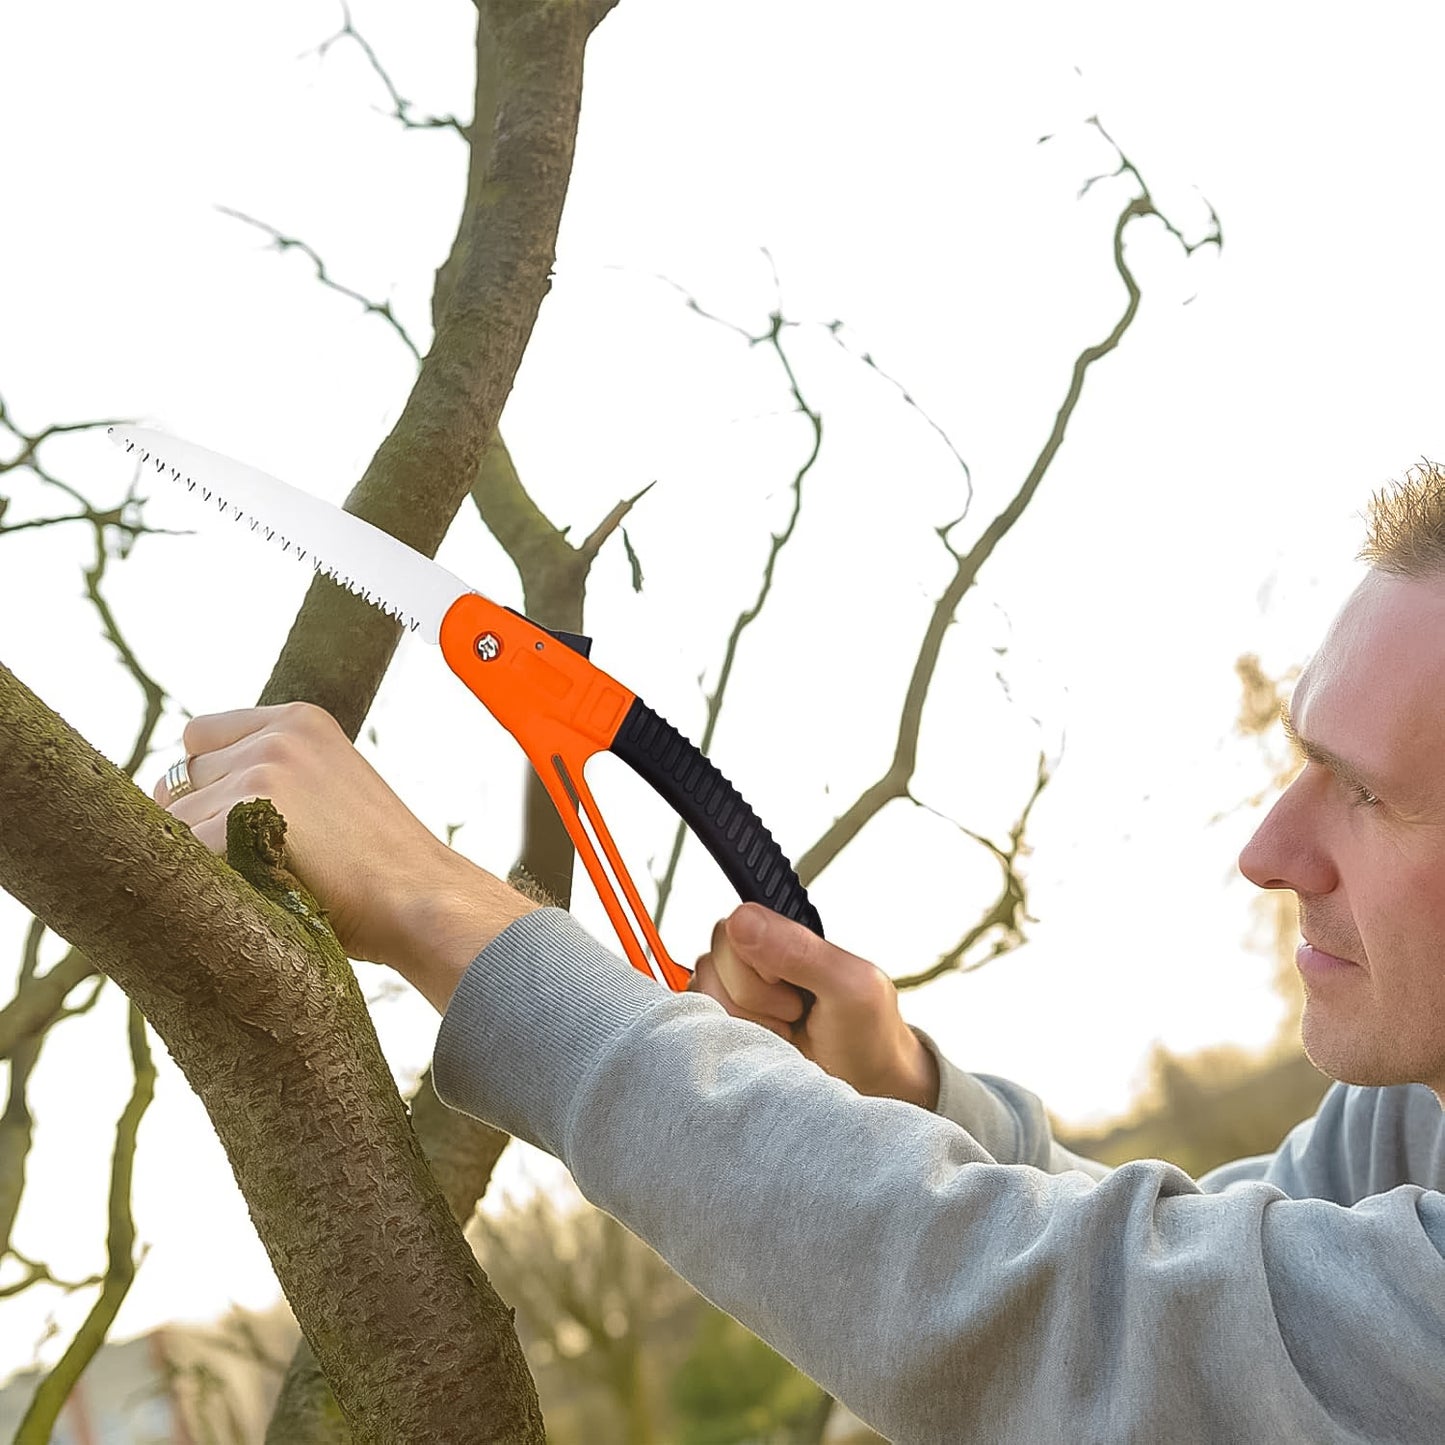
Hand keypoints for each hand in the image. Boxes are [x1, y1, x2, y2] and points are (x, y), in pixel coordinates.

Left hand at [152, 702, 535, 1004]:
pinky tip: (253, 895)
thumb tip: (179, 793)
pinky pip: (183, 855)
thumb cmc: (379, 865)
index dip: (205, 784)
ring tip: (260, 882)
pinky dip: (207, 883)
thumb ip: (276, 774)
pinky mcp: (242, 816)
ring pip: (174, 822)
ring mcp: (261, 772)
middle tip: (248, 865)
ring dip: (200, 859)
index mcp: (300, 721)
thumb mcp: (333, 788)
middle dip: (198, 823)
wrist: (420, 898)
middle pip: (180, 780)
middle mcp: (276, 736)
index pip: (199, 737)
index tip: (230, 823)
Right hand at [691, 904, 939, 1109]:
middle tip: (795, 1013)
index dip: (757, 963)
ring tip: (785, 1031)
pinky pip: (702, 1024)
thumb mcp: (850, 987)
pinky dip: (734, 1040)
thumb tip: (743, 921)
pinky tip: (767, 1045)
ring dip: (748, 1023)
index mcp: (784, 934)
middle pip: (714, 961)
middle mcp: (753, 957)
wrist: (867, 1090)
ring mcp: (735, 993)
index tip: (790, 986)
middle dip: (756, 998)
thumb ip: (799, 950)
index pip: (733, 926)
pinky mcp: (725, 1024)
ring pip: (704, 994)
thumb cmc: (869, 1036)